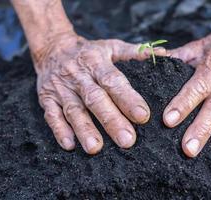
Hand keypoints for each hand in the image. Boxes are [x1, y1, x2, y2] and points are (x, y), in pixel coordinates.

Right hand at [34, 32, 164, 153]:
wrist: (53, 48)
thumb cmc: (89, 51)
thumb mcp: (111, 46)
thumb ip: (135, 52)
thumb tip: (163, 55)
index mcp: (96, 62)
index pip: (113, 81)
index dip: (127, 98)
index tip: (143, 116)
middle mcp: (78, 76)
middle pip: (95, 99)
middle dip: (111, 120)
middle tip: (127, 140)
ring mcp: (61, 88)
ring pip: (74, 110)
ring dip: (84, 129)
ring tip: (96, 148)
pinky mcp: (47, 98)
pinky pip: (51, 115)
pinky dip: (59, 130)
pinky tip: (69, 145)